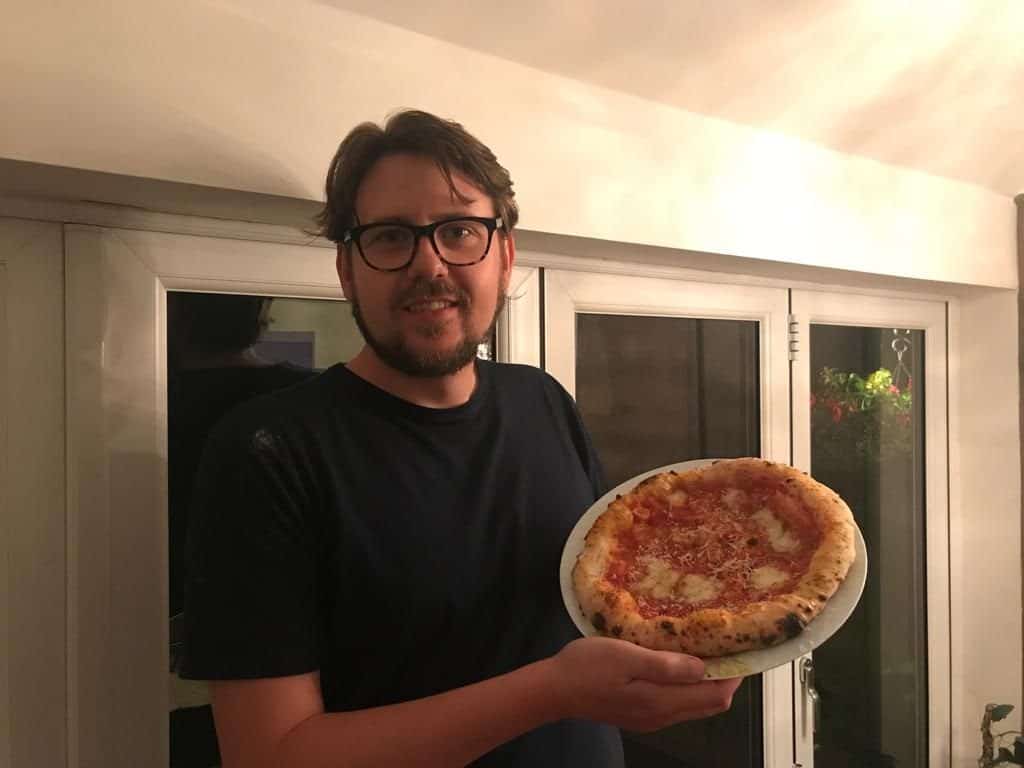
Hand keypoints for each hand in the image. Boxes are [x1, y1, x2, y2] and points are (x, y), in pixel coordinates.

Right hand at [546, 637, 742, 731]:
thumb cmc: (588, 666)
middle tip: (728, 647)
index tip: (742, 649)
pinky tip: (680, 665)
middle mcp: (662, 716)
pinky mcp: (640, 715)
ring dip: (707, 683)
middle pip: (709, 705)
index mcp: (660, 701)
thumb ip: (665, 664)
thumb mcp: (626, 655)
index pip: (714, 696)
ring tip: (707, 651)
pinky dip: (688, 687)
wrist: (554, 690)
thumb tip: (703, 667)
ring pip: (694, 705)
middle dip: (725, 680)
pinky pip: (677, 704)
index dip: (734, 676)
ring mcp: (651, 719)